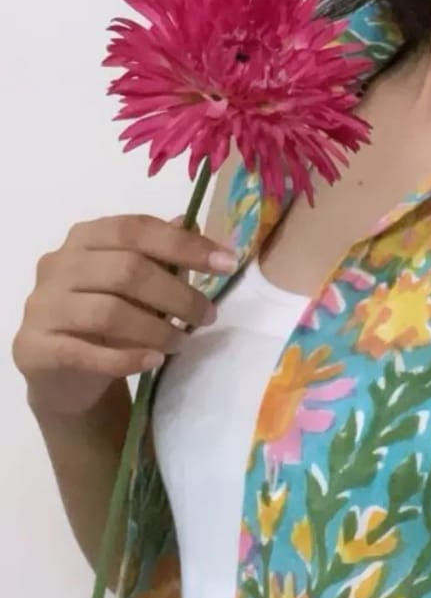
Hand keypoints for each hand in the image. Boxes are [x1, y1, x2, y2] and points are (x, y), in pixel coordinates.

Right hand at [13, 215, 236, 416]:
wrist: (61, 373)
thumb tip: (192, 224)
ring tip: (182, 342)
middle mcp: (58, 264)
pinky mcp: (36, 347)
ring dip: (157, 329)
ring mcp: (43, 305)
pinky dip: (127, 358)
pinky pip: (86, 352)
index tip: (226, 263)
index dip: (184, 244)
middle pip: (126, 269)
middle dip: (177, 294)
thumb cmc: (107, 319)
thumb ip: (161, 255)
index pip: (135, 229)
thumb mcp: (137, 284)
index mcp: (85, 237)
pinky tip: (154, 361)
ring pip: (109, 311)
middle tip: (207, 316)